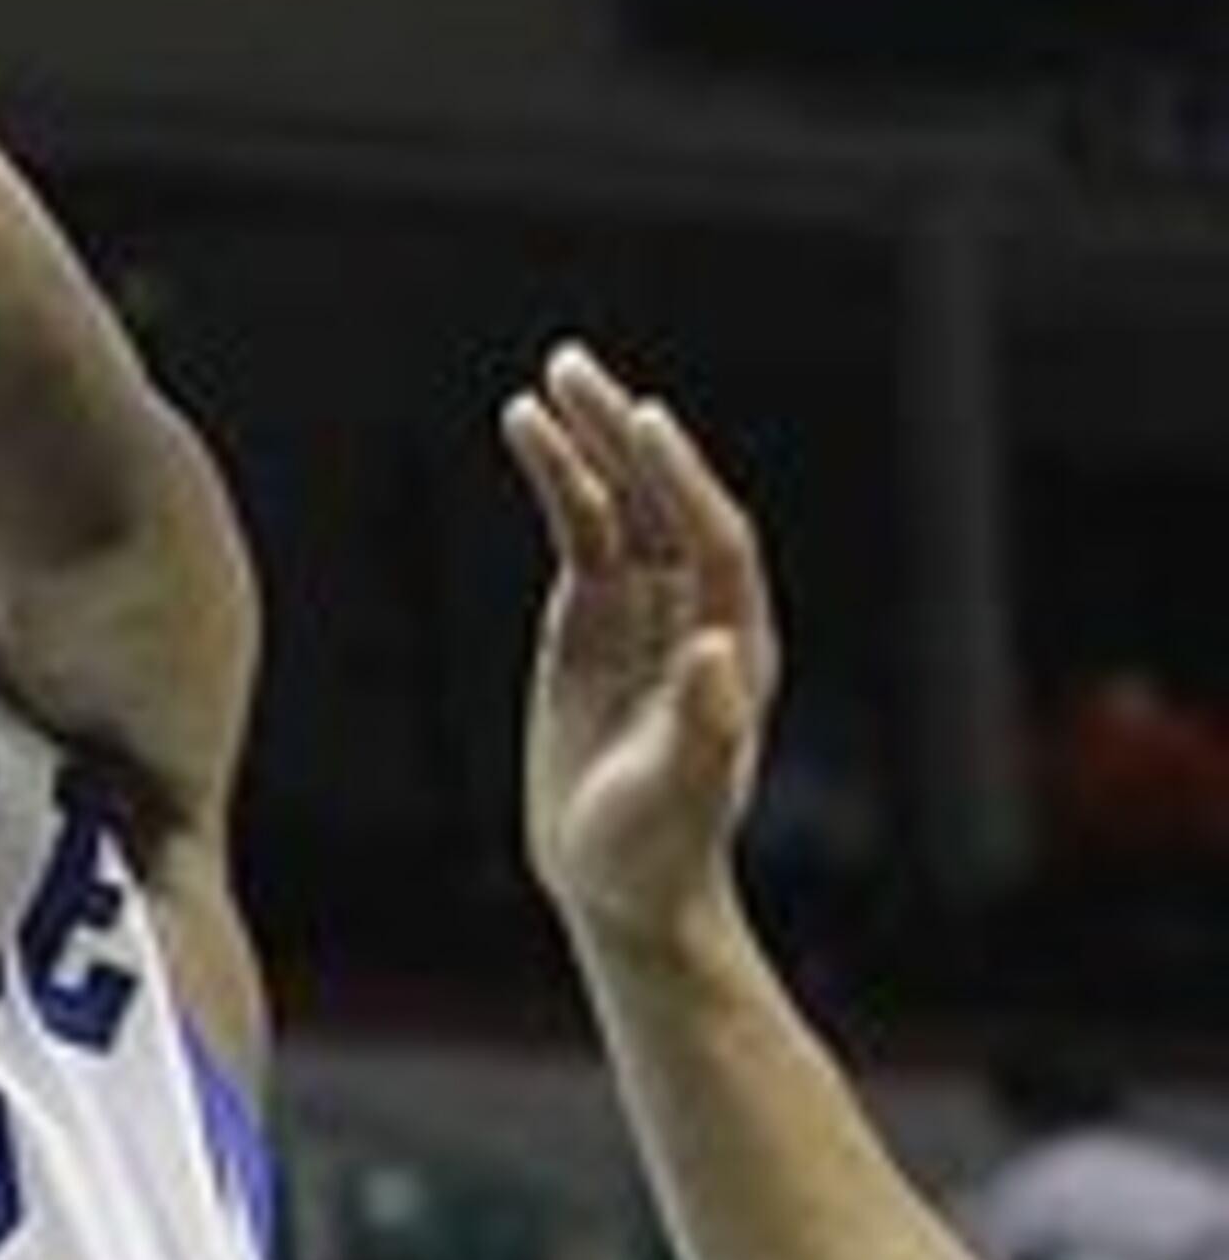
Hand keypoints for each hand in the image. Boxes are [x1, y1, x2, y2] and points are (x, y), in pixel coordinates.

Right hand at [504, 343, 781, 949]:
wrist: (623, 888)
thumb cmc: (658, 852)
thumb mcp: (683, 794)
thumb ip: (704, 723)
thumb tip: (713, 648)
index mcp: (733, 643)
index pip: (708, 539)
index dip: (679, 480)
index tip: (640, 424)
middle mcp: (694, 612)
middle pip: (662, 502)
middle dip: (621, 436)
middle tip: (576, 370)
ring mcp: (641, 614)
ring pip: (618, 510)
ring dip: (584, 445)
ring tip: (544, 384)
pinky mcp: (590, 626)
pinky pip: (579, 539)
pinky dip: (556, 486)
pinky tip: (526, 434)